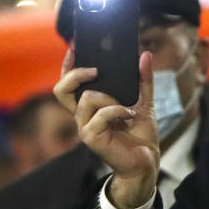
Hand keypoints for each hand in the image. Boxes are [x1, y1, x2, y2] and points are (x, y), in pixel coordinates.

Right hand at [53, 49, 159, 208]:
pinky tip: (130, 116)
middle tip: (95, 70)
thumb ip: (143, 80)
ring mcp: (84, 127)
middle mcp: (83, 116)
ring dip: (109, 98)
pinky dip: (117, 111)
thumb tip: (145, 55)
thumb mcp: (144, 102)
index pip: (68, 84)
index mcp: (90, 106)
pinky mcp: (91, 137)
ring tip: (127, 108)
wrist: (147, 160)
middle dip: (75, 74)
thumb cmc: (141, 135)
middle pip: (61, 89)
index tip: (76, 47)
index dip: (67, 65)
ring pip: (86, 98)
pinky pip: (100, 114)